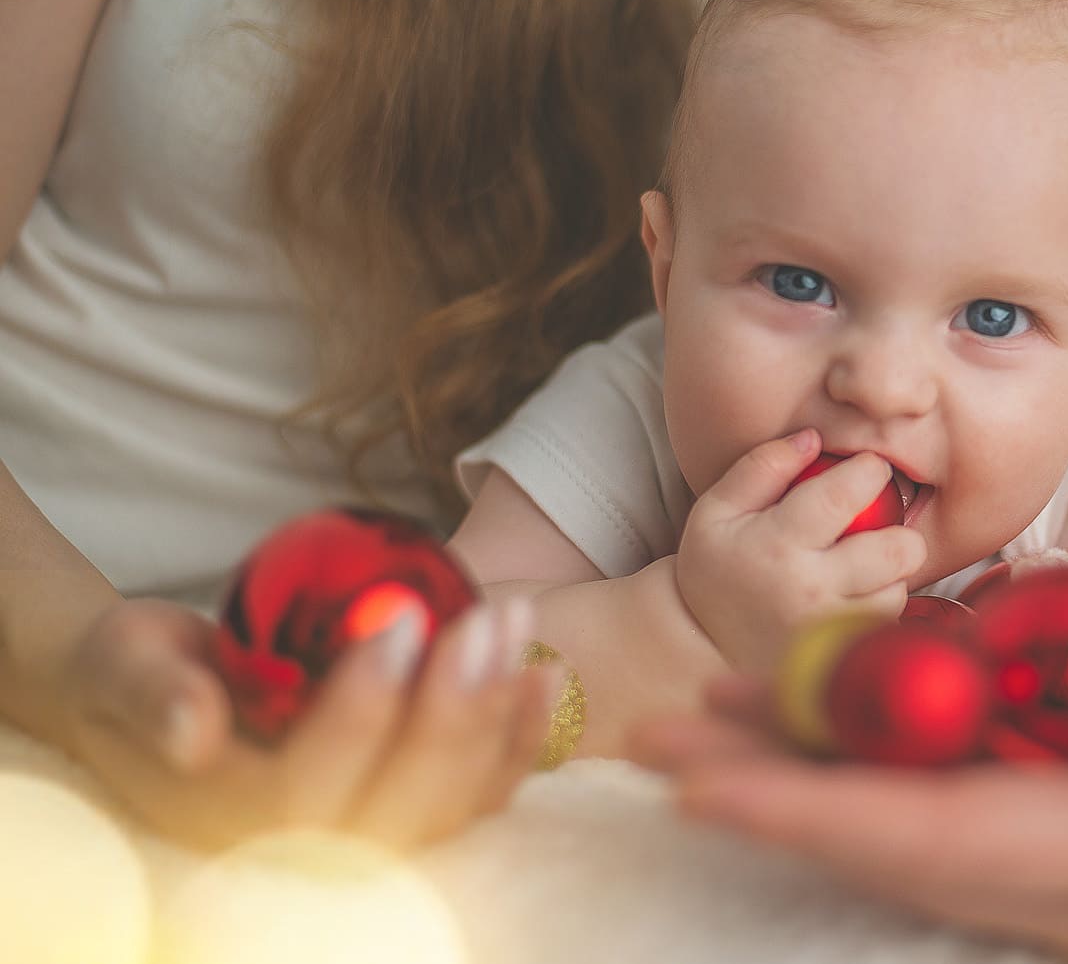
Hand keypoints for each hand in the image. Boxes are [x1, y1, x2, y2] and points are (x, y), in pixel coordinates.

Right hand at [55, 595, 559, 848]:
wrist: (170, 694)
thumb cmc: (142, 672)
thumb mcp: (122, 665)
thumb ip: (151, 690)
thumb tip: (192, 727)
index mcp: (229, 821)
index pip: (307, 786)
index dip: (362, 709)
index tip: (400, 617)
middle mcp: (304, 852)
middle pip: (399, 808)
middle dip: (452, 713)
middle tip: (485, 618)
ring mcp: (367, 840)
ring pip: (450, 807)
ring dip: (496, 716)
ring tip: (513, 623)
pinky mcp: (413, 815)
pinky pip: (480, 796)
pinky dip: (519, 739)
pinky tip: (543, 670)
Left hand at [635, 652, 1067, 963]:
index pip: (952, 840)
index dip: (819, 806)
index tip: (702, 773)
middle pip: (920, 857)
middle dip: (793, 803)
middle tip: (670, 744)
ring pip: (953, 858)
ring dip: (842, 803)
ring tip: (747, 742)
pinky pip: (1012, 854)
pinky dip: (923, 810)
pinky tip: (892, 759)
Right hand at [675, 429, 926, 670]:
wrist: (701, 649)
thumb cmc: (714, 571)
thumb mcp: (716, 511)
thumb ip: (761, 467)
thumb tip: (812, 438)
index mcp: (776, 543)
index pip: (844, 495)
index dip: (870, 471)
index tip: (870, 469)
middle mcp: (810, 588)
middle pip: (896, 550)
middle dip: (900, 529)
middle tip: (883, 524)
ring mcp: (829, 628)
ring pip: (898, 590)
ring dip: (893, 572)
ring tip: (867, 562)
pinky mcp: (840, 655)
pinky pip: (887, 622)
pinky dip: (882, 604)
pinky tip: (860, 593)